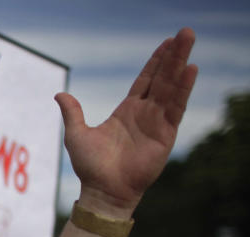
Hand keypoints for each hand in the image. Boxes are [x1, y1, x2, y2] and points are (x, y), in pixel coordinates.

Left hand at [55, 28, 197, 216]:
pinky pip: (175, 108)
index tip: (166, 42)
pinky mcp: (165, 134)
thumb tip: (59, 94)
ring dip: (181, 64)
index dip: (156, 62)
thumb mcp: (77, 134)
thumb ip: (73, 113)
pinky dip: (183, 89)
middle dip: (173, 55)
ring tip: (189, 40)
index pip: (146, 80)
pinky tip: (190, 70)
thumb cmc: (90, 167)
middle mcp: (145, 114)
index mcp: (127, 111)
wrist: (103, 191)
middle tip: (186, 32)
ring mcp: (157, 123)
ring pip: (172, 87)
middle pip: (163, 78)